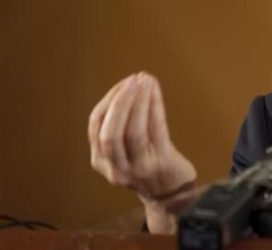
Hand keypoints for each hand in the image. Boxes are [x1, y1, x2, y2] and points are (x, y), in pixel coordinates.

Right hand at [88, 72, 196, 232]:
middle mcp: (116, 168)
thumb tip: (126, 88)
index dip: (109, 101)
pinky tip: (155, 93)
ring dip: (139, 102)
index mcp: (100, 162)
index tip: (123, 83)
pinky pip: (156, 130)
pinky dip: (154, 107)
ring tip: (145, 81)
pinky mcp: (161, 162)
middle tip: (132, 80)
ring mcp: (139, 167)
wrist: (171, 195)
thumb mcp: (123, 152)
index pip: (96, 126)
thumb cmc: (147, 165)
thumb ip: (118, 128)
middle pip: (110, 132)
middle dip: (120, 102)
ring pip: (133, 131)